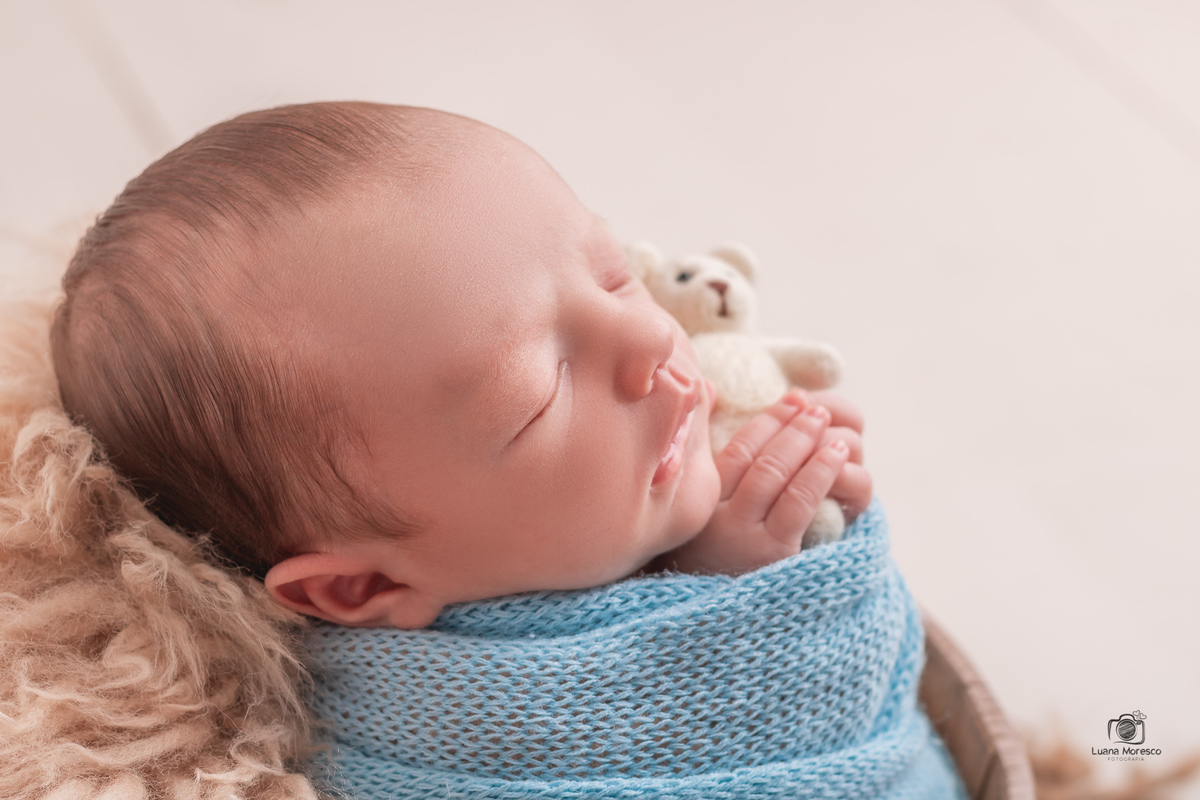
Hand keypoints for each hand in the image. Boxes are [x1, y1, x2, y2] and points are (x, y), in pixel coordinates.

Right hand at [659, 389, 871, 574]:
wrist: (715, 643)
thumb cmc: (715, 580)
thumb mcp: (702, 534)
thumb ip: (715, 487)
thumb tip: (720, 414)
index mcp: (695, 509)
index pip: (730, 451)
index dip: (763, 422)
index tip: (788, 402)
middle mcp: (713, 519)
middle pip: (753, 456)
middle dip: (787, 424)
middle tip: (811, 406)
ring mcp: (741, 537)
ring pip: (775, 472)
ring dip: (804, 440)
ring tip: (825, 421)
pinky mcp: (771, 554)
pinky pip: (798, 501)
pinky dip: (818, 470)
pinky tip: (836, 454)